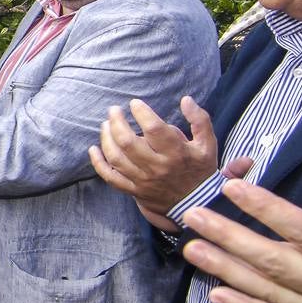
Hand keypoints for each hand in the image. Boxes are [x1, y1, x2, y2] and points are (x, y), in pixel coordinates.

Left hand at [89, 96, 228, 218]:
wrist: (196, 202)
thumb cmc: (200, 168)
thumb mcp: (208, 144)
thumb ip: (199, 120)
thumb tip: (186, 99)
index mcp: (176, 153)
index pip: (153, 129)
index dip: (141, 112)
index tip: (134, 103)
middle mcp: (157, 167)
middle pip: (128, 142)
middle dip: (116, 122)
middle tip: (113, 110)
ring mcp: (143, 180)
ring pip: (116, 158)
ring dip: (106, 139)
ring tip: (105, 124)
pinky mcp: (134, 190)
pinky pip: (111, 177)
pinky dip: (98, 163)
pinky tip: (93, 149)